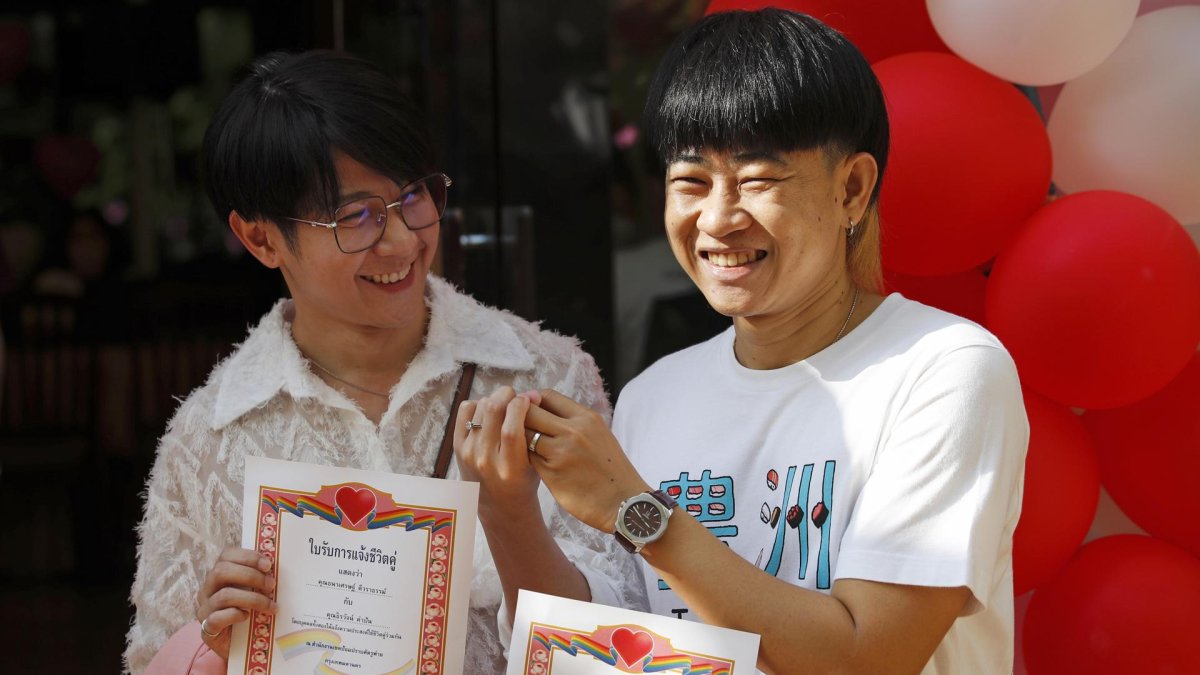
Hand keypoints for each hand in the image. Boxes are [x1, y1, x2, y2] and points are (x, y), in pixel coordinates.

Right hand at [195, 547, 275, 658]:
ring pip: (224, 595)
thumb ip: (260, 580)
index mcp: (219, 576)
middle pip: (221, 571)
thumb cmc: (250, 614)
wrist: (240, 647)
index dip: (248, 556)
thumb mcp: (254, 593)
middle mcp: (207, 590)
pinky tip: (247, 617)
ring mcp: (204, 609)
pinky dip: (235, 615)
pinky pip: (217, 618)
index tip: (268, 565)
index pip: (226, 555)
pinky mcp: (206, 629)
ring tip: (270, 606)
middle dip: (250, 575)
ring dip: (252, 599)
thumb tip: (277, 569)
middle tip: (271, 585)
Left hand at [454, 387, 541, 522]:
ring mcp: (469, 453)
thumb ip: (533, 431)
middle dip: (508, 395)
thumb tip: (530, 395)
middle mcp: (486, 460)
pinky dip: (478, 405)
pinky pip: (465, 410)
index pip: (512, 429)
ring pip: (481, 406)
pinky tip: (489, 414)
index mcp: (510, 469)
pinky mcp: (458, 447)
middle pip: (493, 410)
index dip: (521, 405)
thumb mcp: (535, 462)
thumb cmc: (524, 482)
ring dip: (495, 400)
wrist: (500, 507)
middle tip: (516, 398)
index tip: (529, 399)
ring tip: (505, 408)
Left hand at [524, 390, 650, 532]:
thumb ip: (573, 421)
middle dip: (522, 418)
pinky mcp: (551, 473)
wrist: (624, 503)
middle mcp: (573, 431)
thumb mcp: (598, 434)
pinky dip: (528, 459)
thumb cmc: (610, 470)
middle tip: (522, 429)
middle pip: (530, 412)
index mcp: (586, 418)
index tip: (531, 410)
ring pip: (524, 435)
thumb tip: (542, 409)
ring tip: (529, 449)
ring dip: (522, 441)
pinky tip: (538, 466)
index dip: (534, 401)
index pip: (548, 396)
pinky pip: (528, 458)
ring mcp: (560, 452)